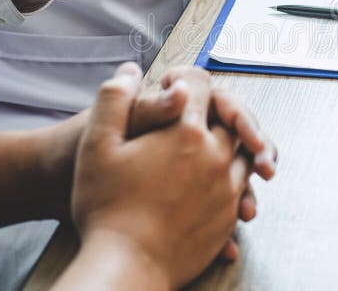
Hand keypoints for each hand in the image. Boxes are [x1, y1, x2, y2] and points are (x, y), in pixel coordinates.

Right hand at [69, 63, 251, 288]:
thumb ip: (113, 101)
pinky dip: (231, 181)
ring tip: (204, 151)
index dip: (185, 79)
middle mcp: (215, 155)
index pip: (201, 85)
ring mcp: (227, 188)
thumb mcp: (96, 146)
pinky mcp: (228, 216)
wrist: (126, 266)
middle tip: (192, 119)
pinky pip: (241, 189)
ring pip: (241, 153)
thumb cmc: (106, 207)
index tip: (171, 88)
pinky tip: (209, 187)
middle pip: (230, 118)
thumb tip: (130, 71)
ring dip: (227, 145)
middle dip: (214, 111)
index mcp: (185, 131)